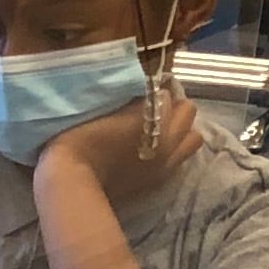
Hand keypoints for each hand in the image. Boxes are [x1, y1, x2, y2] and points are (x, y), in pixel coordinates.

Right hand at [39, 76, 197, 191]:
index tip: (144, 86)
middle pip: (187, 111)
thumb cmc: (79, 139)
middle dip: (175, 106)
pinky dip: (174, 151)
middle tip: (156, 106)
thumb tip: (140, 91)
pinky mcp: (160, 179)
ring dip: (181, 130)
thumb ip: (125, 97)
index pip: (166, 92)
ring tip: (163, 130)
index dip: (155, 87)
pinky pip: (180, 159)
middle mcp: (167, 136)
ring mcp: (167, 161)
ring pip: (193, 138)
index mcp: (150, 114)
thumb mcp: (98, 107)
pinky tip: (155, 151)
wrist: (75, 182)